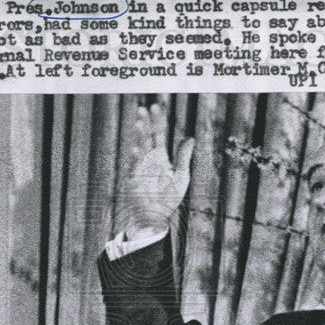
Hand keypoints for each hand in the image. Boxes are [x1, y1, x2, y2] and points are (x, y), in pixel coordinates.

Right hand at [117, 103, 194, 240]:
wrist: (154, 218)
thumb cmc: (167, 200)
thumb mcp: (180, 177)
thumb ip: (183, 158)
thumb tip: (189, 138)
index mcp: (160, 157)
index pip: (158, 134)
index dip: (158, 120)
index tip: (157, 106)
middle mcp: (149, 159)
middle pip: (147, 136)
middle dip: (146, 123)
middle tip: (146, 108)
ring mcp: (140, 168)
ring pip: (139, 147)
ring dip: (139, 135)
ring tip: (140, 121)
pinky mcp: (134, 180)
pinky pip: (135, 167)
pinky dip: (136, 158)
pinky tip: (137, 149)